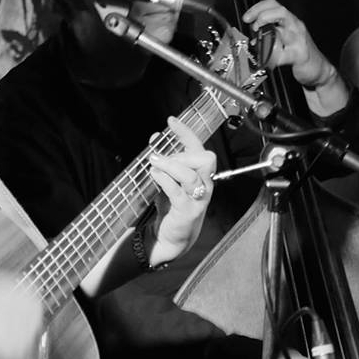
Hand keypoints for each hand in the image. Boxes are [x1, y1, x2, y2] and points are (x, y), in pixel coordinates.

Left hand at [147, 116, 216, 266]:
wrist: (172, 237)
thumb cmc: (172, 207)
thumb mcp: (167, 180)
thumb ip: (164, 160)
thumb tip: (155, 138)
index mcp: (201, 175)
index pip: (199, 147)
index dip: (186, 132)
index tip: (171, 121)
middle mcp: (205, 185)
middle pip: (205, 159)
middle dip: (182, 153)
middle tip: (161, 158)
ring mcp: (198, 199)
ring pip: (191, 174)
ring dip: (170, 165)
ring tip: (154, 164)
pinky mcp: (188, 211)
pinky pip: (178, 191)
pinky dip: (165, 180)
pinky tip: (155, 176)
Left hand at [241, 0, 330, 84]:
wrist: (317, 68)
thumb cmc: (299, 53)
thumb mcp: (283, 39)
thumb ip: (269, 34)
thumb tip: (253, 35)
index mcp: (289, 21)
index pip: (274, 5)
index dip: (258, 7)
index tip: (247, 17)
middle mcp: (295, 27)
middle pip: (280, 11)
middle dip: (262, 16)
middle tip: (253, 27)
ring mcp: (299, 40)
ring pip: (284, 31)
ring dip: (267, 35)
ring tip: (259, 43)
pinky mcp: (300, 55)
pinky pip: (285, 54)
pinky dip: (274, 57)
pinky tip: (268, 60)